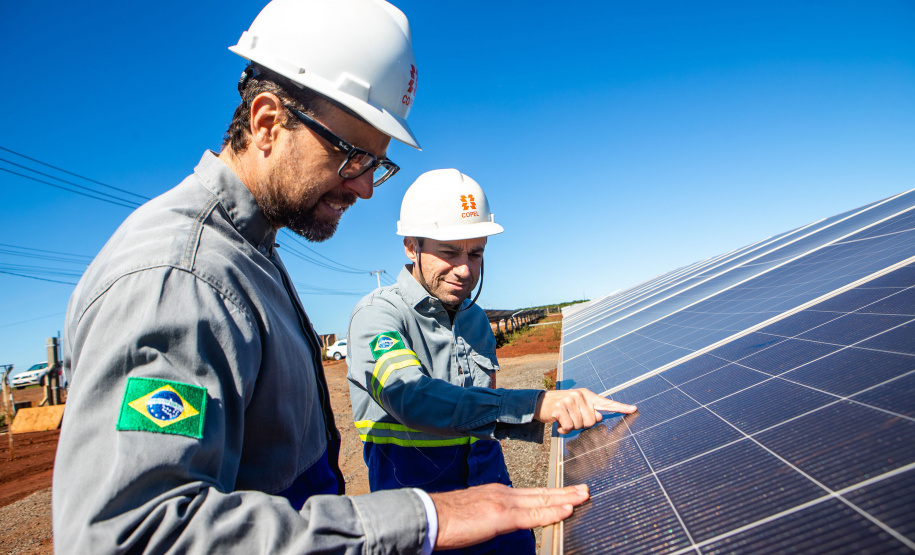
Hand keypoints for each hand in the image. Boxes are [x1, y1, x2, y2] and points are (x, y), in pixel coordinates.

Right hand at [430, 483, 588, 549]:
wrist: (429, 516)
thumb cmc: (444, 519)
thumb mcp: (474, 514)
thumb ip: (491, 515)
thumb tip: (499, 523)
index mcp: (496, 493)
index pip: (530, 494)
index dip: (550, 494)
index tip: (566, 495)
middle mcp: (503, 493)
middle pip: (540, 493)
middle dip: (564, 492)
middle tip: (584, 490)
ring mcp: (503, 502)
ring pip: (541, 500)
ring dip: (564, 499)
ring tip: (582, 497)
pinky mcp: (500, 515)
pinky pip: (532, 515)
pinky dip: (551, 512)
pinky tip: (566, 510)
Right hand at [535, 389, 636, 433]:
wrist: (540, 403)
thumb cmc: (561, 407)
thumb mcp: (576, 406)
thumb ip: (589, 412)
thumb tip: (598, 417)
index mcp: (587, 395)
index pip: (606, 402)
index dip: (621, 407)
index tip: (634, 409)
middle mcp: (580, 396)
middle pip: (592, 421)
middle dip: (582, 424)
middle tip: (571, 419)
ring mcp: (569, 400)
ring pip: (580, 425)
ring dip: (571, 427)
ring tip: (564, 419)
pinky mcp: (560, 408)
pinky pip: (569, 426)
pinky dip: (564, 429)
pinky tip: (559, 423)